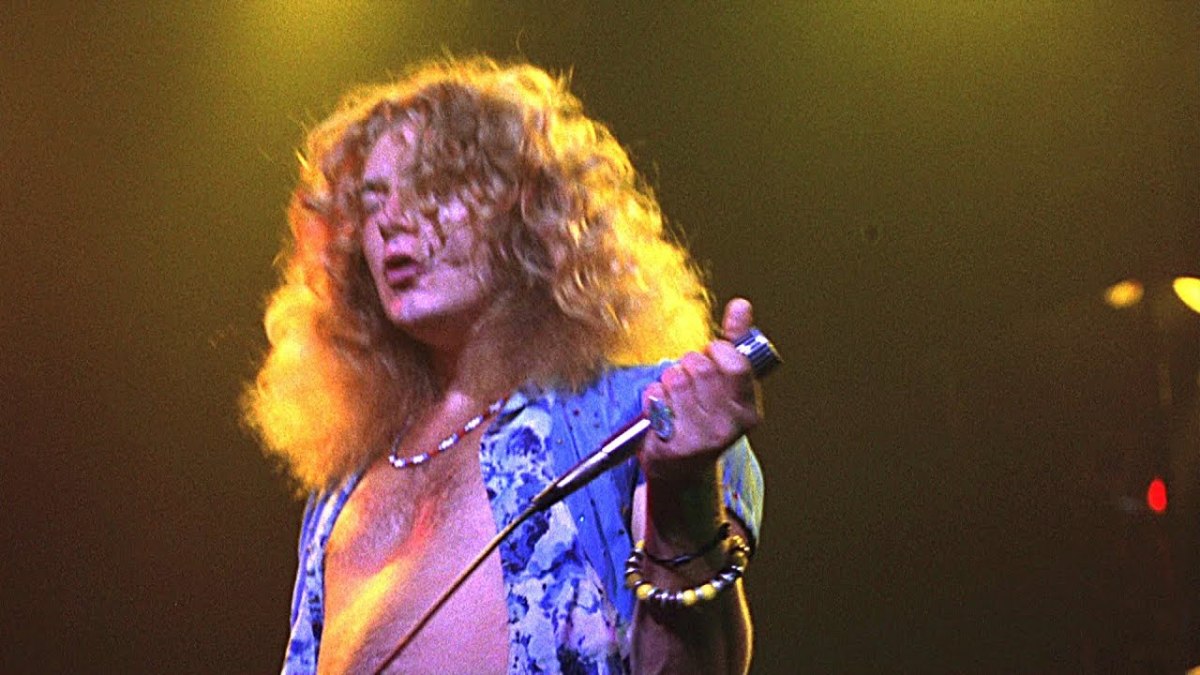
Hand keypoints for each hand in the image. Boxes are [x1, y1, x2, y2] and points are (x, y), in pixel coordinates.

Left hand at [639, 298, 761, 481]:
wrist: (680, 469)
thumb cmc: (703, 416)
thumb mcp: (725, 383)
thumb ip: (734, 341)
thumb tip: (741, 305)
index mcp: (748, 412)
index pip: (734, 363)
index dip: (716, 351)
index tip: (710, 358)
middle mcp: (729, 428)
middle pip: (700, 367)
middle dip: (687, 364)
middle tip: (687, 379)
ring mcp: (700, 440)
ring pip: (674, 379)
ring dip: (667, 380)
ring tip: (673, 394)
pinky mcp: (670, 447)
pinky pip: (654, 399)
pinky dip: (652, 397)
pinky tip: (660, 410)